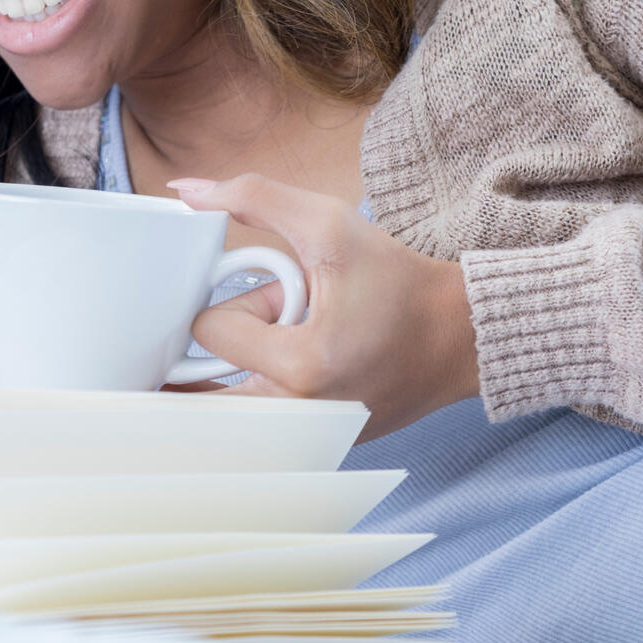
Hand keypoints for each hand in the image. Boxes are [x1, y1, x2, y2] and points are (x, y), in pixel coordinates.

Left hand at [168, 174, 479, 440]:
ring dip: (245, 371)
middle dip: (233, 345)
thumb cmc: (398, 281)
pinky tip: (301, 372)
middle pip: (203, 383)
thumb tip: (185, 191)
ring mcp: (306, 442)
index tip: (285, 294)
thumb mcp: (328, 223)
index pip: (210, 330)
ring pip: (226, 407)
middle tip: (280, 325)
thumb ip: (254, 197)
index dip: (241, 300)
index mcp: (302, 366)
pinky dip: (264, 395)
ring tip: (291, 347)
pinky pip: (256, 427)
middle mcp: (299, 417)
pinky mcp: (314, 451)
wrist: (457, 336)